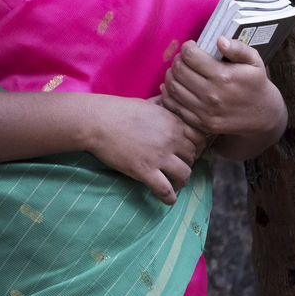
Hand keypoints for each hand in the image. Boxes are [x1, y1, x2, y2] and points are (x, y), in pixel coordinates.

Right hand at [85, 94, 208, 206]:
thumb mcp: (147, 103)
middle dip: (186, 162)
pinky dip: (169, 198)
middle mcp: (170, 139)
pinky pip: (166, 190)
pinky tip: (168, 199)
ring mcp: (158, 156)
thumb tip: (168, 97)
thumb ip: (162, 104)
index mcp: (172, 122)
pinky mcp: (145, 171)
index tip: (184, 152)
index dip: (193, 146)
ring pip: (184, 175)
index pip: (197, 138)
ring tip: (175, 183)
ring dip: (181, 181)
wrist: (97, 121)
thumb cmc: (118, 110)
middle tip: (176, 166)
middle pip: (192, 157)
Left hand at [159, 37, 286, 144]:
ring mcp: (205, 111)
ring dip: (171, 75)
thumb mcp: (254, 61)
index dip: (187, 47)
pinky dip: (169, 94)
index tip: (191, 47)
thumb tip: (219, 40)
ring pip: (174, 87)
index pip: (190, 56)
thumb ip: (238, 48)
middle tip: (183, 58)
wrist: (263, 115)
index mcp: (224, 76)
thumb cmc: (256, 83)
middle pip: (179, 70)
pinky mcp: (201, 123)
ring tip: (178, 70)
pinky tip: (175, 86)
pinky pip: (175, 106)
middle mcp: (212, 95)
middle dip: (178, 60)